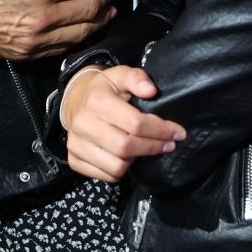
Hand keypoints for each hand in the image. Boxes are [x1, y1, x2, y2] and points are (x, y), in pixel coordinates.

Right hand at [62, 65, 184, 182]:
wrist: (74, 101)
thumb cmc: (103, 89)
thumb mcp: (119, 75)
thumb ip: (136, 78)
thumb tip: (151, 91)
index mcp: (97, 101)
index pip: (135, 123)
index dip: (160, 130)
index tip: (177, 133)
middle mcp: (83, 124)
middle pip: (126, 147)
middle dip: (152, 147)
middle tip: (168, 144)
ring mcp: (76, 144)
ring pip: (116, 167)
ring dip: (136, 160)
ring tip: (143, 148)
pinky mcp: (74, 160)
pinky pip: (106, 176)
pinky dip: (121, 171)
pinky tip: (127, 157)